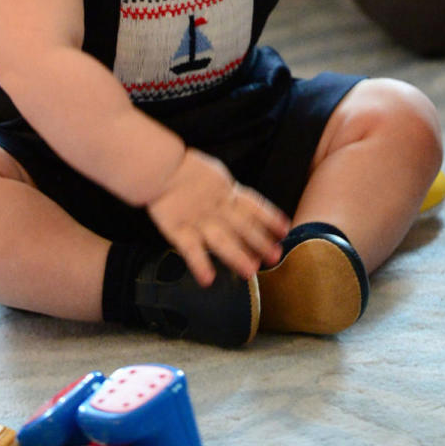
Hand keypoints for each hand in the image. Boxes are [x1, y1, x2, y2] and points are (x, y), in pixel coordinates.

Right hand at [146, 148, 289, 286]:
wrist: (159, 166)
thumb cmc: (185, 168)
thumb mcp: (213, 175)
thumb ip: (226, 191)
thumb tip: (240, 204)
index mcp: (226, 192)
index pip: (254, 205)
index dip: (270, 217)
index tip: (285, 229)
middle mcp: (217, 208)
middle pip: (243, 226)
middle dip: (260, 242)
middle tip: (275, 257)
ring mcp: (198, 220)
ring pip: (222, 240)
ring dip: (237, 256)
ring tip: (250, 271)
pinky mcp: (178, 229)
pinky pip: (190, 249)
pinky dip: (199, 264)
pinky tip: (207, 279)